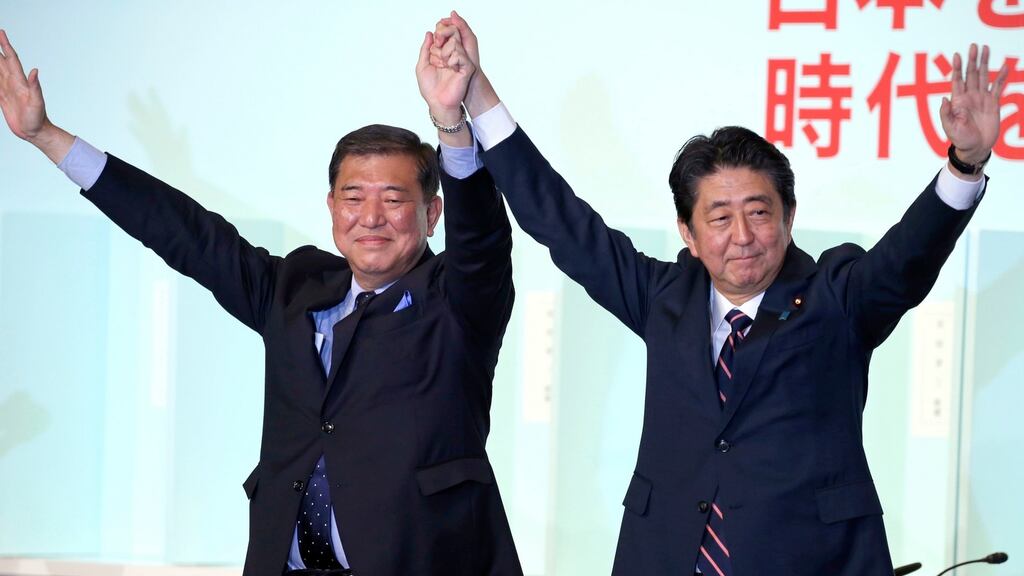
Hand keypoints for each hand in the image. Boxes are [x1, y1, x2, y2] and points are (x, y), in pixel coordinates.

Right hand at [0, 29, 71, 162]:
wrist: (35, 132)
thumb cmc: (38, 118)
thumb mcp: (37, 102)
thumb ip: (35, 87)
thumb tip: (35, 71)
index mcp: (20, 81)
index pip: (11, 58)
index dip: (5, 45)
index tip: (1, 32)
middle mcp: (13, 82)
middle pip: (1, 60)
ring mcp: (7, 89)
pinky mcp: (2, 98)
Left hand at [430, 11, 498, 117]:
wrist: (438, 103)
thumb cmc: (430, 88)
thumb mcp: (422, 65)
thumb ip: (425, 49)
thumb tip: (429, 33)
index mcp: (442, 54)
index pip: (443, 35)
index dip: (438, 34)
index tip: (434, 44)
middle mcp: (452, 55)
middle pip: (452, 33)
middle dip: (442, 36)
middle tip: (437, 48)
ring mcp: (460, 61)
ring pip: (455, 43)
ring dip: (445, 52)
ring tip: (443, 64)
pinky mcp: (467, 68)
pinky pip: (460, 55)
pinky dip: (452, 60)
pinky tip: (450, 68)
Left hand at [939, 43, 1008, 165]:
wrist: (976, 147)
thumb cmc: (960, 139)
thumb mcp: (949, 127)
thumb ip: (946, 114)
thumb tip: (944, 99)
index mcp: (958, 101)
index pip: (957, 80)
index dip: (957, 68)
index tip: (957, 55)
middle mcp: (969, 96)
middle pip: (971, 74)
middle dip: (972, 60)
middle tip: (974, 46)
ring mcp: (981, 98)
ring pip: (983, 76)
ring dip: (984, 63)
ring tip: (985, 49)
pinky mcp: (993, 103)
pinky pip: (997, 87)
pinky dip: (1001, 77)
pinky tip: (1004, 67)